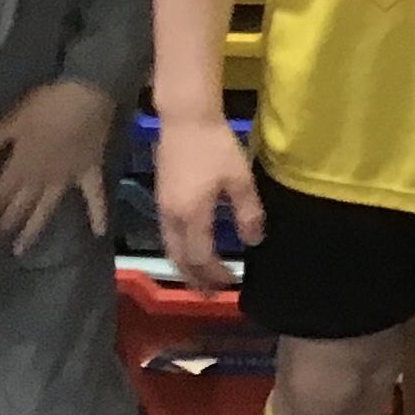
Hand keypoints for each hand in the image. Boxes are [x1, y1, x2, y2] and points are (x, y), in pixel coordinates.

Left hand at [0, 80, 114, 255]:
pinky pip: (94, 197)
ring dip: (33, 230)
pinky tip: (99, 232)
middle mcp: (41, 179)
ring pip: (46, 209)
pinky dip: (97, 214)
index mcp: (20, 166)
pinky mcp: (89, 173)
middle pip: (18, 208)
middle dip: (2, 229)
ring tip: (21, 251)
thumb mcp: (13, 120)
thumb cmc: (47, 104)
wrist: (87, 95)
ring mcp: (67, 179)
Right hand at [153, 116, 260, 290]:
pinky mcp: (160, 198)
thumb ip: (248, 212)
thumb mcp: (240, 179)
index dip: (215, 274)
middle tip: (210, 294)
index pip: (202, 257)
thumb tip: (254, 241)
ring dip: (184, 267)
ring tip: (199, 279)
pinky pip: (166, 235)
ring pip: (169, 248)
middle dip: (195, 279)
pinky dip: (178, 250)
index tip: (231, 282)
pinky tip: (190, 249)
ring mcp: (162, 208)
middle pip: (180, 259)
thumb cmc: (216, 147)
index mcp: (192, 215)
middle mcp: (171, 217)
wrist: (185, 119)